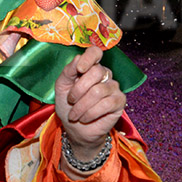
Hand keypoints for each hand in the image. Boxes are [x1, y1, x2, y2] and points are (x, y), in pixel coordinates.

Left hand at [54, 46, 125, 160]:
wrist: (75, 129)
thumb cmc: (68, 105)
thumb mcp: (62, 86)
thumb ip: (68, 71)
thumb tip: (78, 59)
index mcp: (89, 67)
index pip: (95, 52)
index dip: (89, 58)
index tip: (79, 69)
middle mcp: (104, 74)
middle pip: (96, 72)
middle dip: (78, 89)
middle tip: (70, 101)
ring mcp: (113, 87)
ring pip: (99, 90)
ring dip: (82, 105)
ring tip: (75, 114)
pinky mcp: (119, 101)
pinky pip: (106, 103)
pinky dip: (91, 113)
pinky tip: (85, 118)